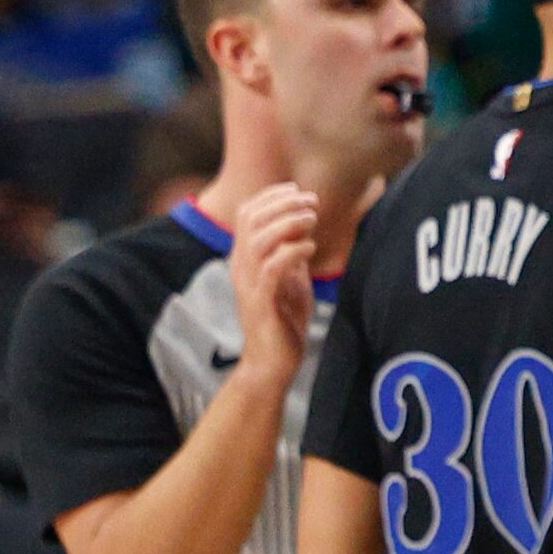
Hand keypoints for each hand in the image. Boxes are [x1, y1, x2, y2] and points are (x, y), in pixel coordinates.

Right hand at [228, 184, 317, 386]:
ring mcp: (249, 284)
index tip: (298, 191)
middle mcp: (241, 267)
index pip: (246, 214)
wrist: (273, 362)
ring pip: (258, 240)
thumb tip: (302, 225)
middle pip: (251, 220)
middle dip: (282, 204)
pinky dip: (291, 252)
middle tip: (311, 203)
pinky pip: (272, 269)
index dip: (270, 196)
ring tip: (312, 220)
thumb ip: (291, 253)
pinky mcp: (262, 303)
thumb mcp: (291, 278)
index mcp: (245, 258)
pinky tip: (310, 247)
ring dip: (288, 223)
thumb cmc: (283, 320)